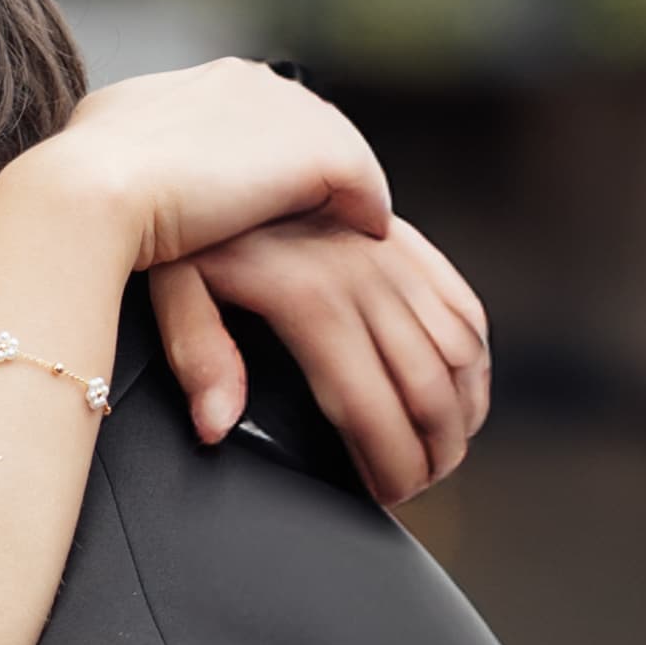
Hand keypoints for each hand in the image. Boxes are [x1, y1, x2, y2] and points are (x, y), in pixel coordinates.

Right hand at [30, 57, 391, 276]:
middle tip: (327, 210)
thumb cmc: (67, 199)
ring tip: (352, 225)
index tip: (264, 191)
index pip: (244, 111)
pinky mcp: (312, 150)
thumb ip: (121, 165)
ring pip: (332, 145)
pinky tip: (368, 233)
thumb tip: (113, 187)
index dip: (258, 153)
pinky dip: (367, 205)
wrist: (81, 199)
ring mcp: (278, 110)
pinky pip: (360, 179)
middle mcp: (238, 80)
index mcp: (184, 84)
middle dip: (309, 164)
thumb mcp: (92, 168)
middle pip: (296, 121)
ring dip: (342, 185)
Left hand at [151, 210, 491, 504]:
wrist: (208, 150)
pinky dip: (474, 359)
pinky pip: (463, 308)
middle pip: (425, 388)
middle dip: (432, 452)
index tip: (387, 494)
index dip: (388, 461)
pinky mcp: (406, 243)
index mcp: (311, 300)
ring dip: (461, 412)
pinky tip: (462, 395)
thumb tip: (217, 425)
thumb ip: (198, 357)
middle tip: (418, 486)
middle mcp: (365, 277)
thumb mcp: (172, 288)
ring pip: (458, 351)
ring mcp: (392, 256)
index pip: (369, 404)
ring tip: (443, 454)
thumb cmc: (185, 226)